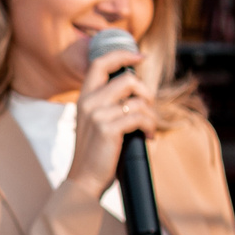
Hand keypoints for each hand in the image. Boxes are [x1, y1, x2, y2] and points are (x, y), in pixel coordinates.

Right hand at [62, 40, 158, 200]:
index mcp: (83, 98)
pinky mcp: (108, 129)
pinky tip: (148, 137)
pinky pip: (140, 117)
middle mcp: (88, 103)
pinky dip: (150, 127)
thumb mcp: (96, 122)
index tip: (140, 56)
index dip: (122, 54)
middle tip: (147, 108)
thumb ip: (108, 104)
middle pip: (127, 79)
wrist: (84, 180)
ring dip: (151, 114)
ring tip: (148, 128)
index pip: (99, 63)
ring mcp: (97, 115)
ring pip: (138, 100)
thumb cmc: (95, 153)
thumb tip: (136, 92)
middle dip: (146, 92)